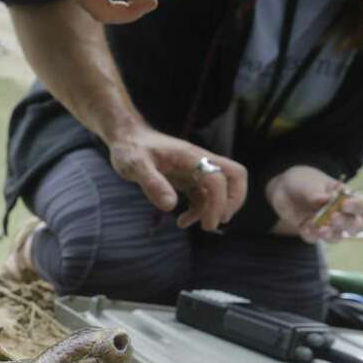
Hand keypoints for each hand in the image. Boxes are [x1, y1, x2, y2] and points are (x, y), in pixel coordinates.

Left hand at [107, 124, 246, 230]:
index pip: (217, 178)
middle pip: (235, 175)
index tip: (208, 224)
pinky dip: (200, 210)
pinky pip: (204, 195)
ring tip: (195, 225)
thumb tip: (170, 206)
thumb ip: (152, 183)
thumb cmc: (130, 149)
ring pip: (222, 187)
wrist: (127, 138)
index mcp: (189, 156)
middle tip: (218, 220)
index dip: (218, 202)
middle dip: (233, 200)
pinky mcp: (189, 177)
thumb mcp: (134, 166)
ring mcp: (195, 168)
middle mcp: (198, 160)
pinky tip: (182, 221)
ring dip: (214, 209)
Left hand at [266, 166, 362, 242]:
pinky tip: (304, 227)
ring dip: (332, 234)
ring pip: (339, 236)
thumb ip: (317, 192)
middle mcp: (343, 214)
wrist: (283, 189)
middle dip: (350, 223)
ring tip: (322, 228)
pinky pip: (314, 239)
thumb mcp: (310, 183)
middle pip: (358, 225)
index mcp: (350, 199)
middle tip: (335, 216)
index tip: (362, 198)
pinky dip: (311, 235)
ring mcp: (328, 225)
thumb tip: (326, 199)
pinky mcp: (312, 232)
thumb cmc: (305, 182)